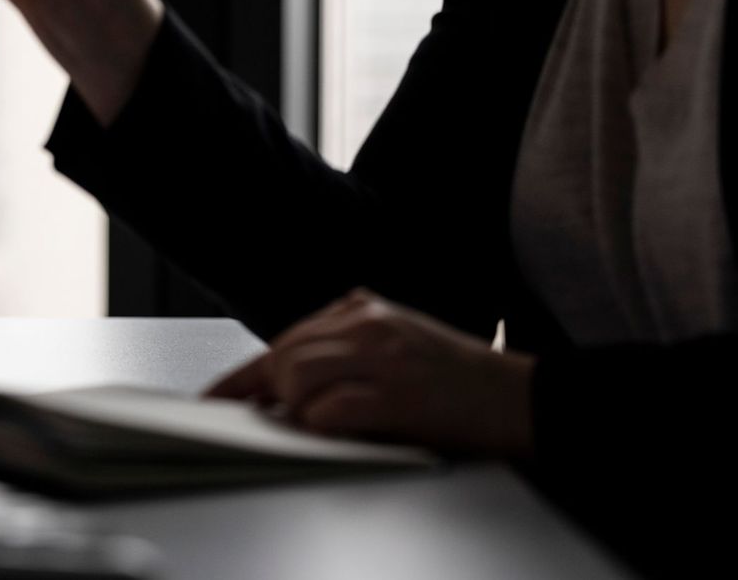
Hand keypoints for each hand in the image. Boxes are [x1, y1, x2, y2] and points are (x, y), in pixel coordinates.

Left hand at [207, 289, 536, 458]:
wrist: (525, 399)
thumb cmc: (460, 383)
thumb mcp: (394, 349)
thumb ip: (341, 357)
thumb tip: (279, 391)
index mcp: (363, 308)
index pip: (284, 340)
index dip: (242, 377)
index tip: (213, 400)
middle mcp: (368, 322)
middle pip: (283, 354)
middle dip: (271, 396)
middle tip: (272, 423)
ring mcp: (383, 354)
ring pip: (296, 376)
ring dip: (300, 410)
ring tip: (331, 423)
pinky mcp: (397, 391)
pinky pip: (330, 409)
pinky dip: (323, 425)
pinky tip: (338, 430)